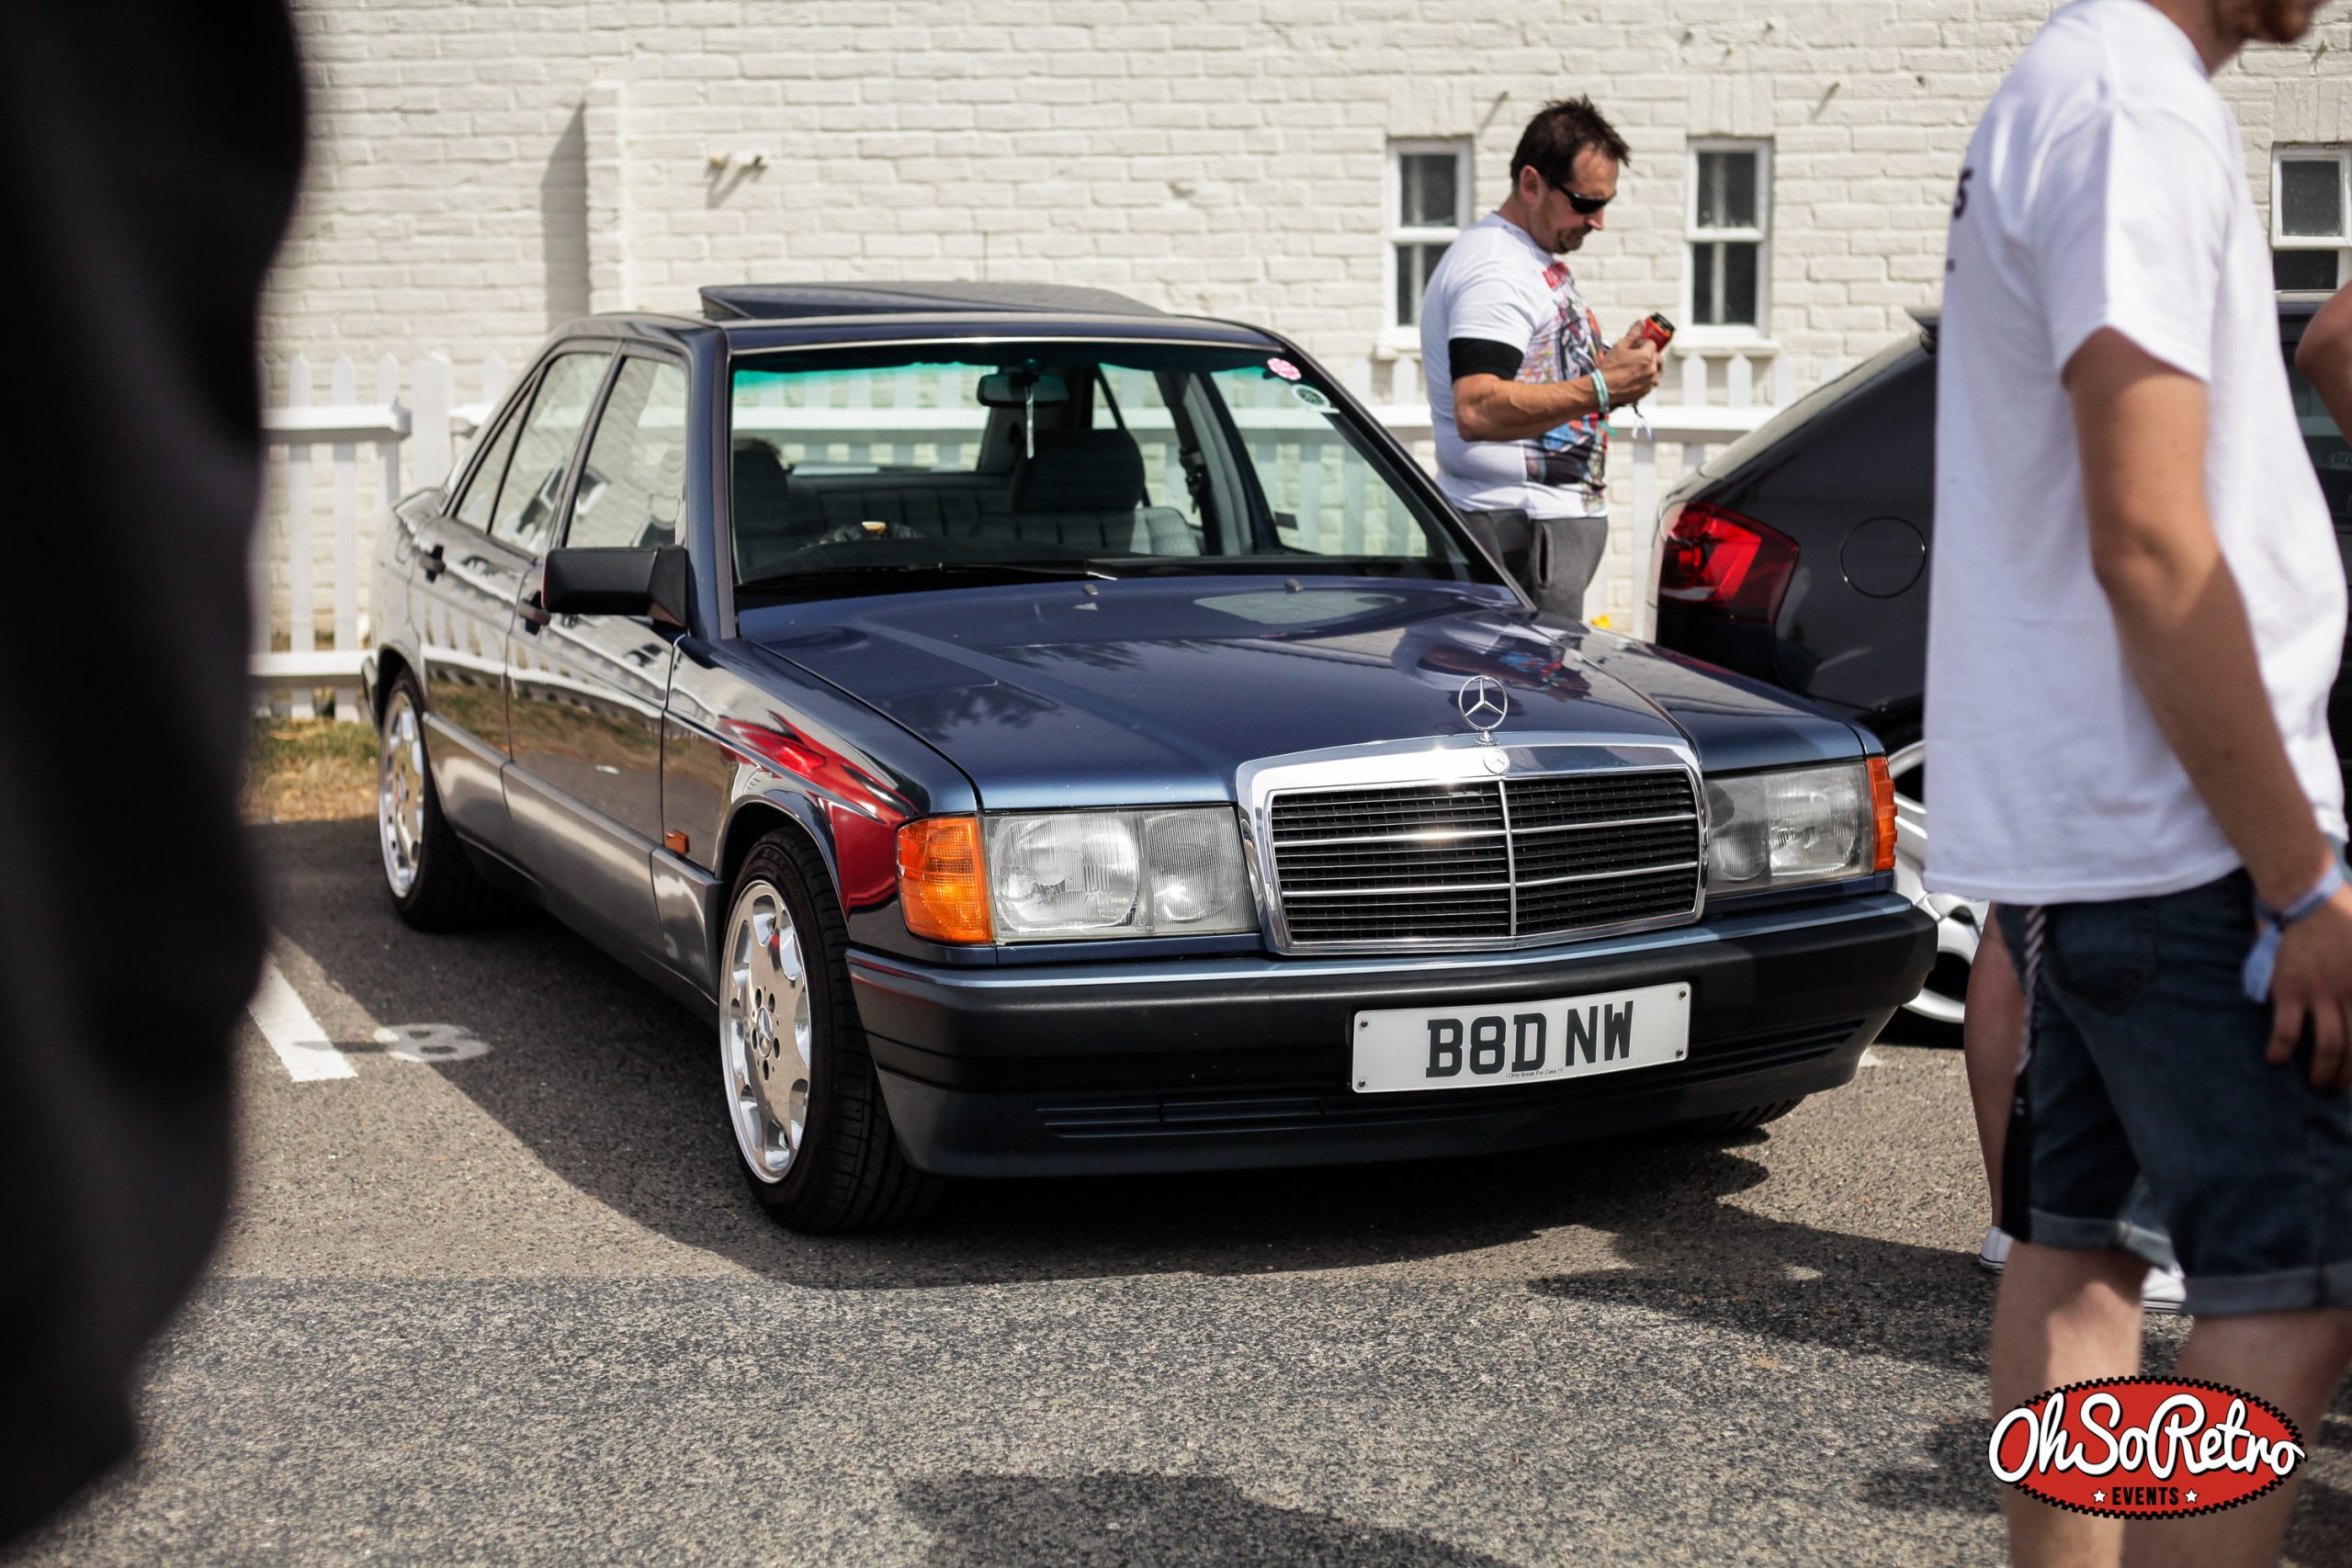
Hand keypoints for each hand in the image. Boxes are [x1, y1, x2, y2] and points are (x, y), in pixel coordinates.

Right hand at [1597, 336, 1661, 404]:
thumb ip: (1633, 333)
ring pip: (1657, 370)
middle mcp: (1652, 369)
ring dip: (1651, 367)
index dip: (1642, 344)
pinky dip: (1647, 379)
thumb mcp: (1620, 346)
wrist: (1602, 389)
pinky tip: (1635, 378)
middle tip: (1636, 357)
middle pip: (1657, 357)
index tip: (1633, 347)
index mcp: (1647, 356)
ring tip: (1638, 368)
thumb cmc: (1610, 368)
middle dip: (1649, 355)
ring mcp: (1650, 381)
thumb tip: (1641, 323)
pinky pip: (1651, 382)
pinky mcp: (1645, 391)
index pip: (1651, 343)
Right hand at [2265, 885, 2351, 1089]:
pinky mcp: (2291, 990)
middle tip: (2338, 1086)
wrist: (2308, 896)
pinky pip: (2288, 1030)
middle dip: (2349, 1074)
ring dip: (2324, 1071)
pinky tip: (2275, 1059)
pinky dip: (2281, 1049)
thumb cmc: (2345, 915)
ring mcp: (2322, 993)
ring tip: (2316, 1082)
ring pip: (2330, 1046)